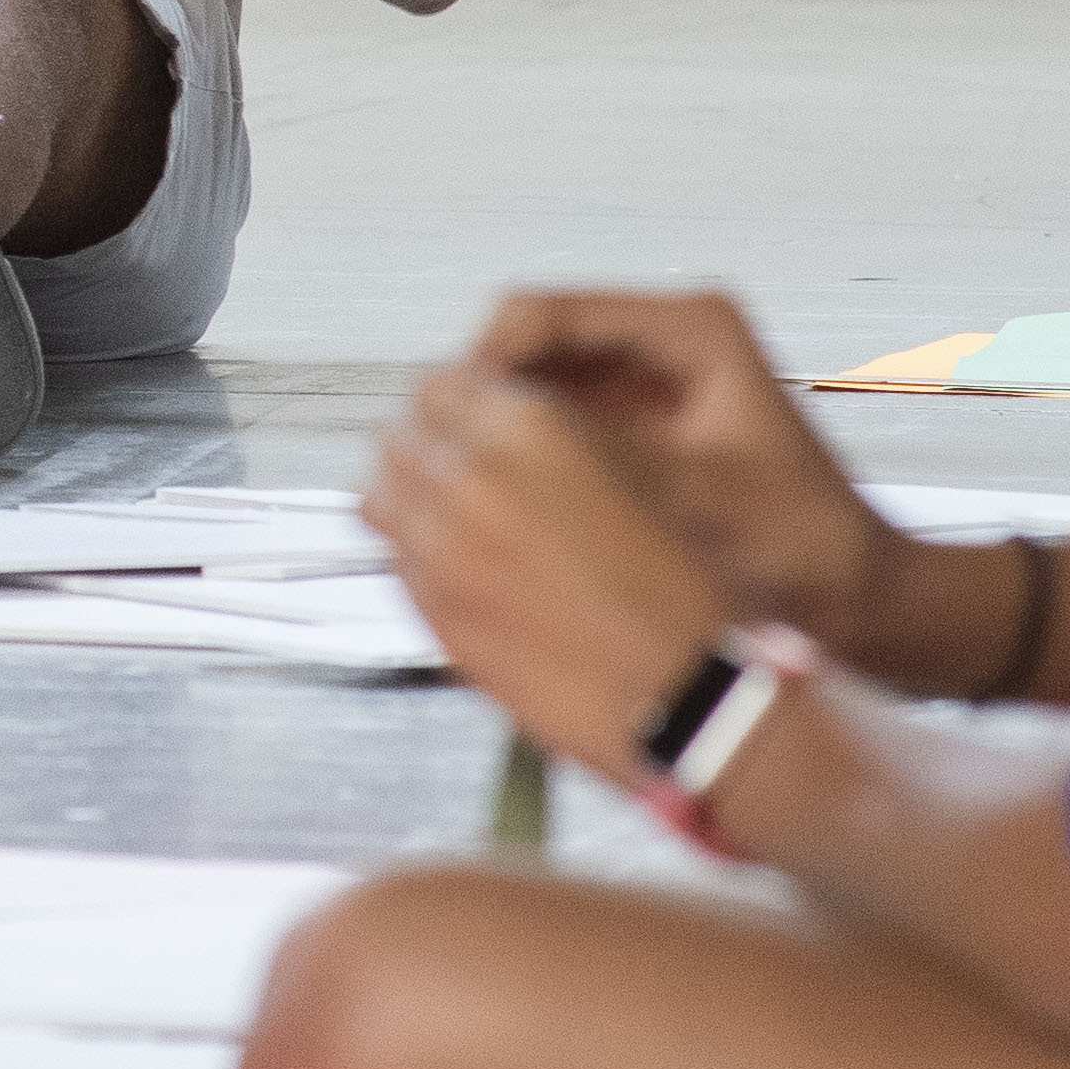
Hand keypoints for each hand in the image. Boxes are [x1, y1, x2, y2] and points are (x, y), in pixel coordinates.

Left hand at [367, 361, 735, 780]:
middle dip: (429, 441)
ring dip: (411, 494)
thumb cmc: (686, 588)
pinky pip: (396, 559)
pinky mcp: (435, 613)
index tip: (472, 414)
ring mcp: (443, 551)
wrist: (687, 686)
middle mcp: (473, 481)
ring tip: (453, 513)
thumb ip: (556, 435)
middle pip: (402, 432)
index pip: (445, 381)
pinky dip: (415, 552)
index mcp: (530, 430)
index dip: (461, 399)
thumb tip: (506, 422)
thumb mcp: (639, 469)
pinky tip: (462, 566)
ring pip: (382, 493)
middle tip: (460, 462)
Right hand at [456, 287, 902, 644]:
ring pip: (532, 386)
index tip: (448, 425)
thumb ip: (589, 459)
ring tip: (460, 493)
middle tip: (439, 468)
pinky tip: (498, 507)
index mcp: (690, 328)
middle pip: (528, 344)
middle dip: (481, 402)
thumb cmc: (803, 549)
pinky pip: (555, 425)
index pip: (543, 312)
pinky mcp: (637, 427)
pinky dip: (522, 459)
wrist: (859, 598)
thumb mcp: (688, 499)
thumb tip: (484, 434)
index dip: (482, 363)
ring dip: (495, 432)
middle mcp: (663, 339)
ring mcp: (646, 383)